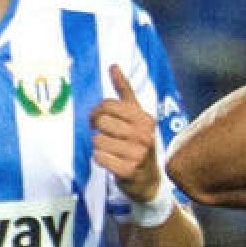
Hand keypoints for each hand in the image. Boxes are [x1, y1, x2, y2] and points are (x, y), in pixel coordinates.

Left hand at [91, 65, 162, 202]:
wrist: (149, 180)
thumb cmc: (138, 144)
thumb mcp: (136, 116)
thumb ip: (124, 91)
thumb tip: (113, 66)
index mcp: (145, 119)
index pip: (108, 105)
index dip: (96, 112)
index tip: (97, 120)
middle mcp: (144, 135)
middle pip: (101, 122)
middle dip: (98, 130)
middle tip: (104, 136)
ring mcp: (138, 153)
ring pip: (97, 140)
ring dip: (99, 147)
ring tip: (111, 151)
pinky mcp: (128, 170)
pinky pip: (99, 157)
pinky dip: (100, 159)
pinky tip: (110, 161)